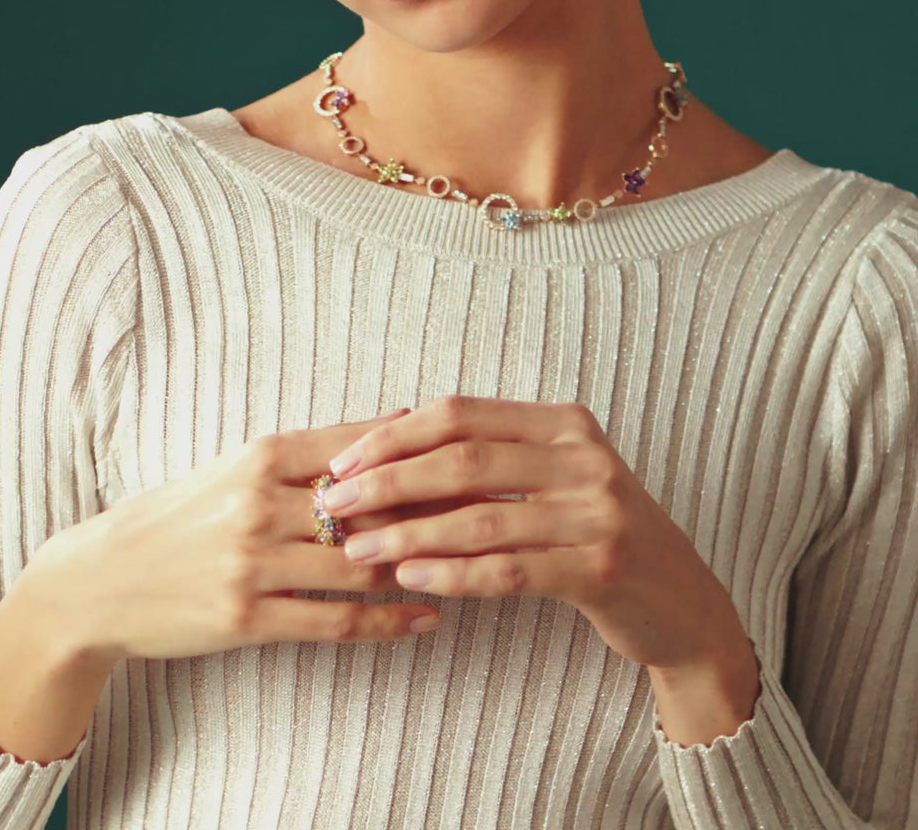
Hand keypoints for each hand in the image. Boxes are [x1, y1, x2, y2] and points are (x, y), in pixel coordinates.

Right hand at [20, 408, 445, 666]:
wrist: (101, 578)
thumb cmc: (181, 515)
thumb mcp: (239, 468)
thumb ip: (313, 451)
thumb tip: (395, 420)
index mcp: (261, 455)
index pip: (361, 448)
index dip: (423, 454)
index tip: (475, 459)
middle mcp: (259, 502)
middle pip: (371, 505)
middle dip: (438, 508)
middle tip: (496, 511)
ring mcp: (252, 561)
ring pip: (361, 563)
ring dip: (423, 566)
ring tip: (475, 566)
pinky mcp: (246, 616)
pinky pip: (334, 619)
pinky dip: (388, 621)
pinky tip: (428, 618)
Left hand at [319, 395, 751, 672]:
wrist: (680, 599)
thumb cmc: (593, 533)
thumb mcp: (550, 480)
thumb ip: (487, 463)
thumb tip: (384, 459)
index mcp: (562, 423)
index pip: (461, 414)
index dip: (394, 436)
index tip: (343, 462)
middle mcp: (583, 457)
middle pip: (464, 459)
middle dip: (389, 481)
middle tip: (334, 505)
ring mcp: (598, 511)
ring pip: (480, 518)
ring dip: (409, 535)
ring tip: (358, 551)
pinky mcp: (602, 566)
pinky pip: (509, 570)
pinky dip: (453, 574)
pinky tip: (412, 579)